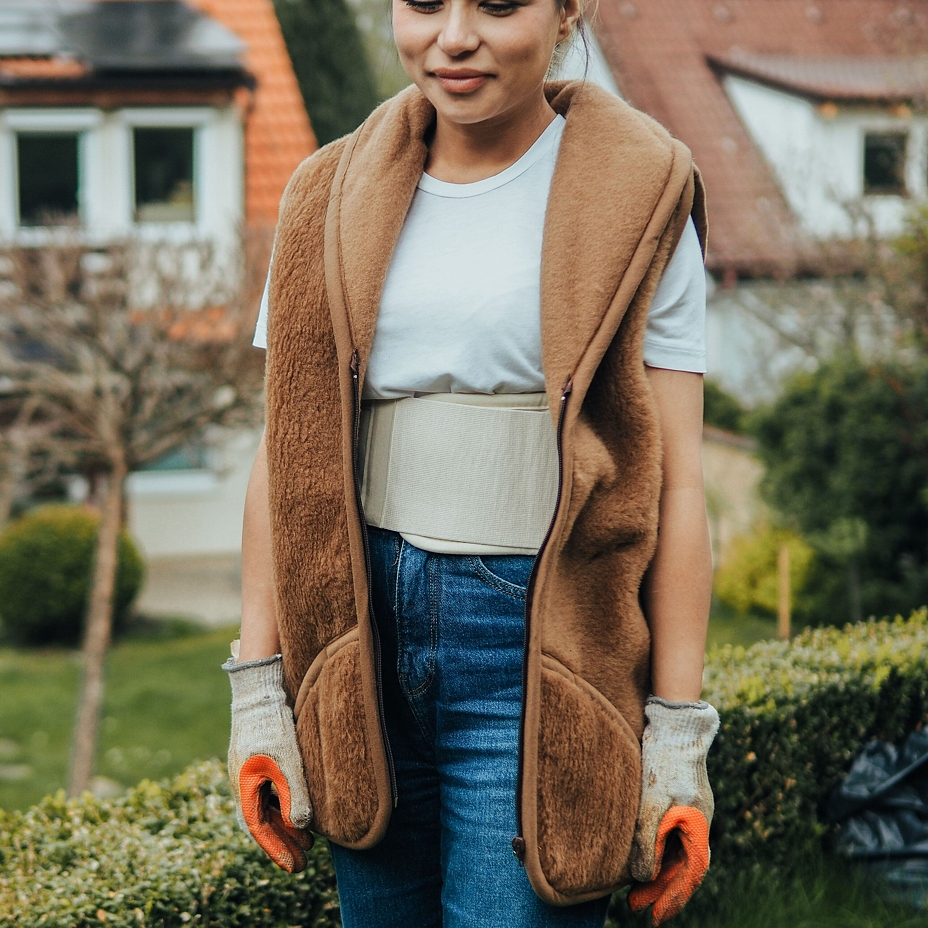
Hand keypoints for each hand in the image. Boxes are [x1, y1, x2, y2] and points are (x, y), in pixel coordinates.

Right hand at [223, 653, 313, 871]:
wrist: (259, 692)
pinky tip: (299, 810)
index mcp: (245, 787)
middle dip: (283, 843)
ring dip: (285, 825)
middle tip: (303, 863)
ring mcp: (249, 772)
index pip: (259, 829)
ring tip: (307, 841)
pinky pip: (269, 793)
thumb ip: (293, 793)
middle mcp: (243, 783)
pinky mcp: (258, 761)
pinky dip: (283, 806)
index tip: (294, 867)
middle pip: (263, 822)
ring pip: (267, 808)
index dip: (277, 849)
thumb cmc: (272, 726)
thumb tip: (300, 826)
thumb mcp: (286, 760)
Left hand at [627, 697, 719, 924]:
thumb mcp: (652, 805)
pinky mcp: (678, 800)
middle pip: (682, 866)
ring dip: (657, 872)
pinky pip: (671, 835)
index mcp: (699, 825)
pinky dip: (658, 851)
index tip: (655, 916)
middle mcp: (699, 821)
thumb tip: (643, 876)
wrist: (672, 726)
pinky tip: (641, 857)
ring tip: (634, 891)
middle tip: (636, 907)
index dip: (672, 897)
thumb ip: (648, 842)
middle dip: (661, 889)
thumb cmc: (664, 763)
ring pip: (676, 852)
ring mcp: (690, 810)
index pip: (690, 873)